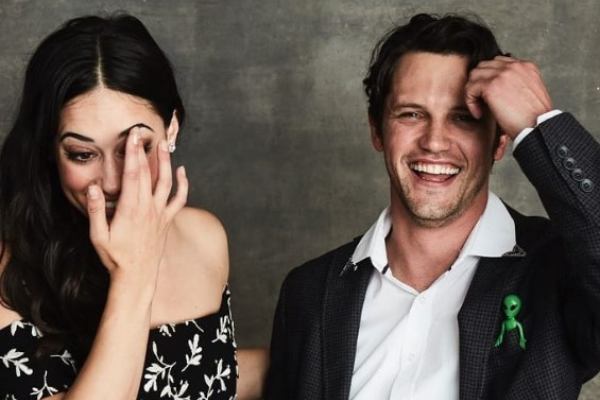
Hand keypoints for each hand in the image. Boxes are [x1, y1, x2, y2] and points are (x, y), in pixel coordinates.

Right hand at [85, 128, 187, 291]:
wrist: (137, 276)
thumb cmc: (115, 257)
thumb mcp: (98, 236)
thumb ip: (94, 210)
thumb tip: (94, 187)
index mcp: (131, 208)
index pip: (133, 174)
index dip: (133, 153)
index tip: (132, 136)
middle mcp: (149, 208)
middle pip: (149, 173)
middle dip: (145, 151)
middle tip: (142, 132)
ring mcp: (160, 213)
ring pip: (167, 182)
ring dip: (166, 162)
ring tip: (163, 144)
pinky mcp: (167, 220)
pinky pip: (179, 199)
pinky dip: (183, 184)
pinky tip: (182, 171)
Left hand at [465, 56, 552, 138]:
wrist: (537, 126)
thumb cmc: (534, 117)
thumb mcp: (530, 93)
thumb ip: (517, 84)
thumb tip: (499, 89)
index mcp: (526, 66)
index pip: (498, 63)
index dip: (490, 79)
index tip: (490, 95)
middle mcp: (514, 66)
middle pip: (484, 66)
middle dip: (479, 83)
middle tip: (481, 101)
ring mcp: (502, 74)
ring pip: (474, 75)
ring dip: (473, 91)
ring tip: (480, 107)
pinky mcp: (491, 85)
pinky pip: (470, 88)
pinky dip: (470, 102)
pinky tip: (479, 113)